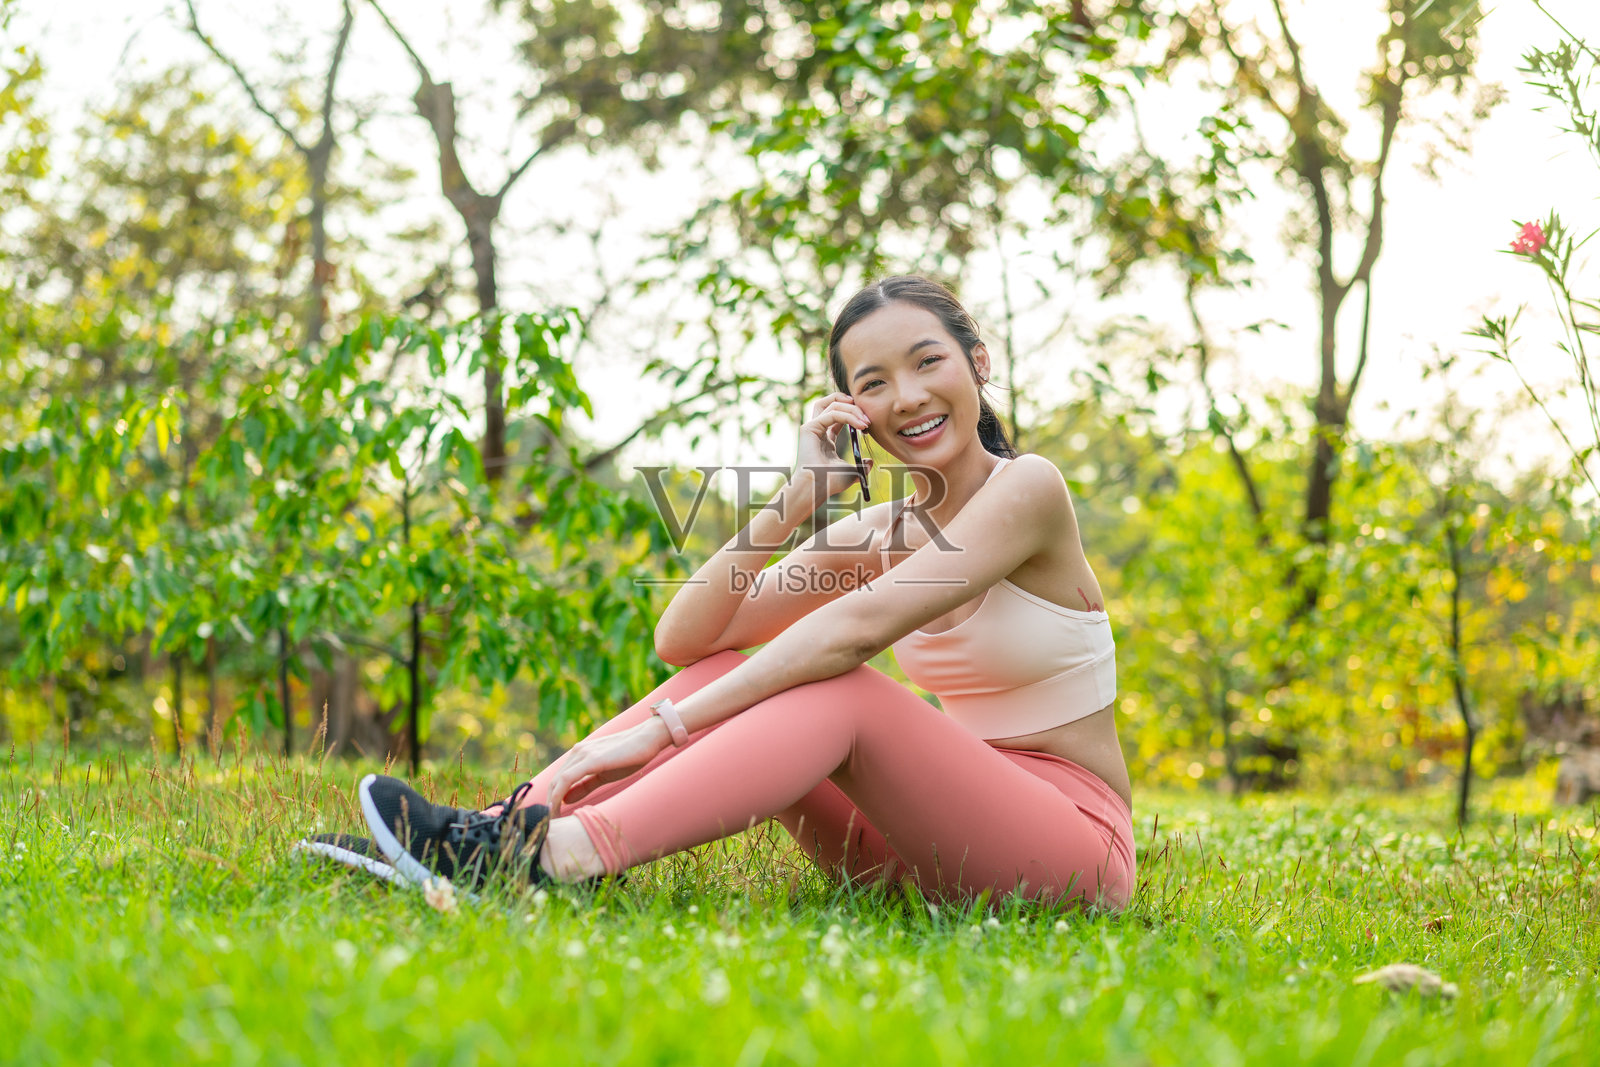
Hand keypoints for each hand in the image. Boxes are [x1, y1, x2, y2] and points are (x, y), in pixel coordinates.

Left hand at [546, 715, 672, 815]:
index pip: (559, 779)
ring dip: (551, 802)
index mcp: (580, 754)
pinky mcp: (590, 760)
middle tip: (550, 823)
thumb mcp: (604, 774)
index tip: (553, 816)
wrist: (648, 739)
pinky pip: (567, 780)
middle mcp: (577, 752)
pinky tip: (556, 808)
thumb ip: (585, 785)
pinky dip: (558, 795)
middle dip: (550, 802)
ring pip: (557, 781)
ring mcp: (582, 754)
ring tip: (552, 820)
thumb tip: (566, 799)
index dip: (553, 797)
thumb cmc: (630, 756)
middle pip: (554, 781)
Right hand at [795, 391, 873, 500]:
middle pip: (831, 402)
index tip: (868, 424)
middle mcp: (818, 430)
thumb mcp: (853, 472)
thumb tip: (870, 462)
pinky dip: (848, 416)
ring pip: (831, 404)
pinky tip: (860, 425)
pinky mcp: (809, 428)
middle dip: (852, 405)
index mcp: (825, 437)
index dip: (854, 413)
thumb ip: (861, 465)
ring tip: (864, 419)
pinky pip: (831, 414)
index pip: (839, 415)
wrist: (817, 488)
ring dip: (851, 408)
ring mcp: (812, 427)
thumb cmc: (830, 482)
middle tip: (867, 417)